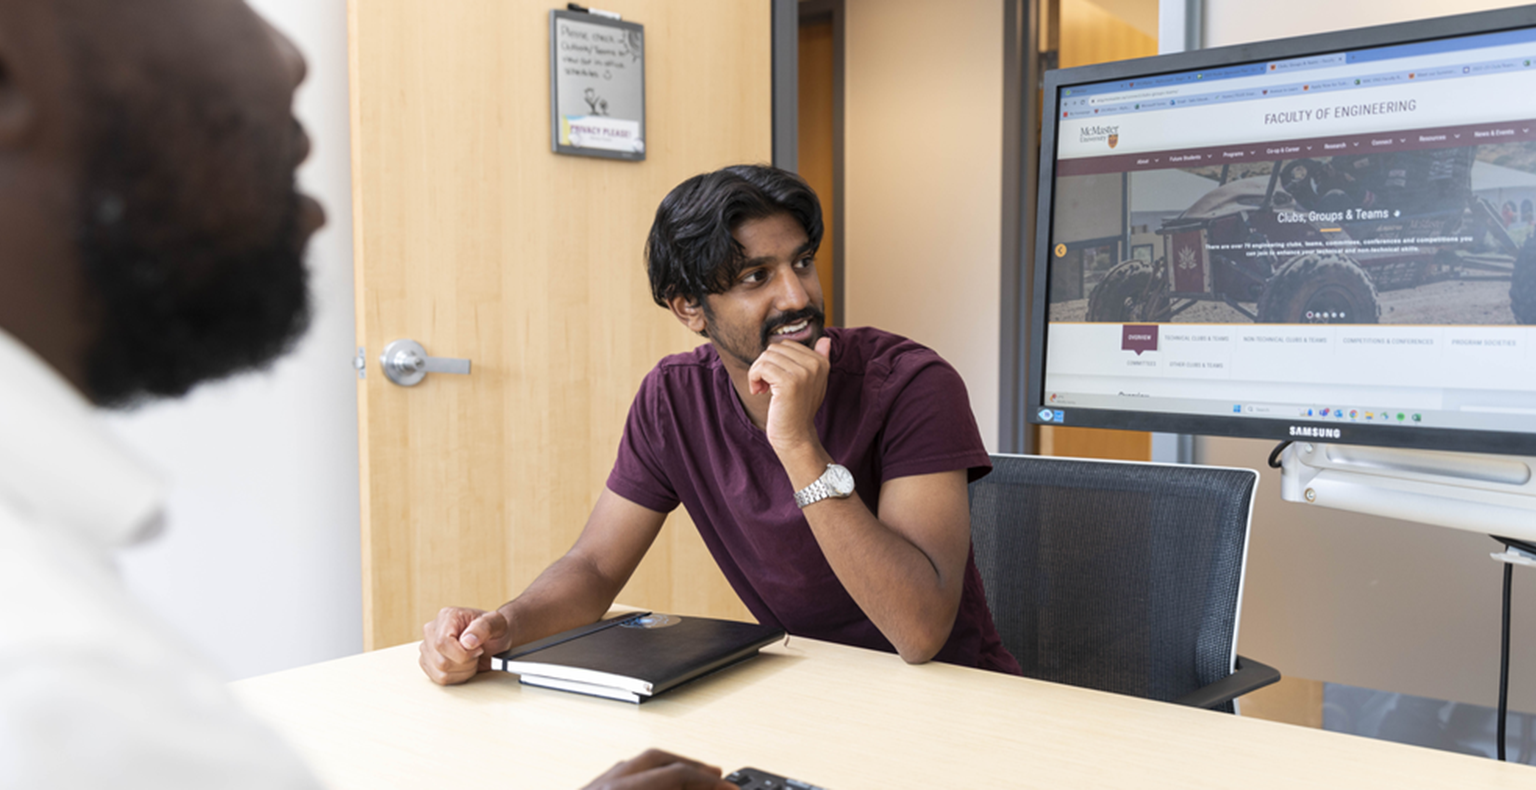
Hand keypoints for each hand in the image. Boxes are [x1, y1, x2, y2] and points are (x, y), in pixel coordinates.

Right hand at [419, 606, 511, 684]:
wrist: (494, 637)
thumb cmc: (494, 628)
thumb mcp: (497, 622)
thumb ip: (484, 628)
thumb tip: (467, 641)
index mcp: (446, 617)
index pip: (442, 643)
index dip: (462, 654)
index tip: (478, 650)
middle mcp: (432, 631)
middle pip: (441, 661)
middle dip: (466, 664)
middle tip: (477, 654)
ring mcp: (428, 647)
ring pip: (440, 673)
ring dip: (462, 672)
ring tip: (472, 659)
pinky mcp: (429, 662)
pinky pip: (439, 679)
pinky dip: (457, 677)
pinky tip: (465, 667)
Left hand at [581, 749, 735, 789]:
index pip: (676, 775)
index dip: (710, 783)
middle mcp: (605, 786)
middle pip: (657, 758)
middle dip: (693, 768)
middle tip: (718, 778)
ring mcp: (593, 788)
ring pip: (636, 762)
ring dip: (670, 767)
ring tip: (693, 778)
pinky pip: (622, 773)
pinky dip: (647, 775)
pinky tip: (659, 784)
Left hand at [748, 335, 831, 453]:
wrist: (796, 436)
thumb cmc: (798, 409)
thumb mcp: (813, 383)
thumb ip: (819, 360)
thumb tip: (825, 339)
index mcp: (821, 362)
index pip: (787, 344)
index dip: (775, 360)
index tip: (774, 379)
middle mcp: (815, 365)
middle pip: (775, 348)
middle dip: (764, 364)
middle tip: (766, 384)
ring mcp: (803, 373)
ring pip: (766, 356)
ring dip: (757, 372)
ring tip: (762, 388)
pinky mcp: (789, 383)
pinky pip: (761, 367)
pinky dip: (753, 378)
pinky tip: (758, 391)